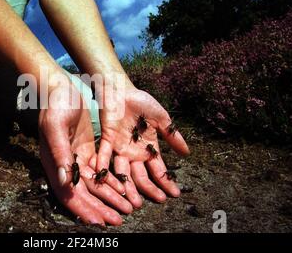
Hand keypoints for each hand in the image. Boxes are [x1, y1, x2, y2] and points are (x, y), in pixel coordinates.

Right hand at [38, 80, 132, 225]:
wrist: (61, 88)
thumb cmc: (56, 105)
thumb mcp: (56, 127)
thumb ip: (59, 154)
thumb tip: (63, 181)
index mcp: (54, 163)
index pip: (68, 193)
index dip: (83, 208)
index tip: (99, 221)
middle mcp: (64, 166)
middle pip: (83, 193)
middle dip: (101, 207)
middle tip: (119, 220)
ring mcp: (76, 159)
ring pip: (94, 184)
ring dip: (109, 197)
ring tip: (127, 209)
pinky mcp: (86, 151)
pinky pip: (99, 172)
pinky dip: (111, 181)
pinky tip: (124, 189)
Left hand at [95, 81, 189, 207]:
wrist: (122, 90)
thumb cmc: (141, 103)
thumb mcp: (161, 119)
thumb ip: (172, 136)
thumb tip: (187, 153)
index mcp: (148, 148)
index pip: (158, 168)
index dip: (166, 181)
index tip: (175, 194)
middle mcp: (133, 152)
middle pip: (141, 175)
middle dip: (149, 189)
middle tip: (157, 200)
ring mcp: (120, 148)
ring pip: (123, 172)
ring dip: (127, 186)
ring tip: (133, 200)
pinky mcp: (108, 140)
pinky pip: (105, 155)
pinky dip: (104, 165)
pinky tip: (105, 178)